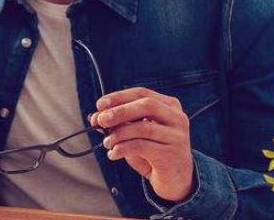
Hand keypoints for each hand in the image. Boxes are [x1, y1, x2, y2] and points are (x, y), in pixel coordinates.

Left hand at [90, 87, 194, 202]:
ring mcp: (177, 135)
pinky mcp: (172, 154)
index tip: (100, 105)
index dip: (119, 97)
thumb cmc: (153, 152)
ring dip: (119, 134)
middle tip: (101, 120)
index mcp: (169, 106)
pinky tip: (113, 154)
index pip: (141, 93)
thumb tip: (97, 117)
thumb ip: (121, 122)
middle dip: (120, 111)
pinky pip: (142, 147)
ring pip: (143, 127)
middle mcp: (176, 118)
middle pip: (146, 105)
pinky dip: (123, 148)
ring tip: (107, 143)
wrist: (176, 179)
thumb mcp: (136, 134)